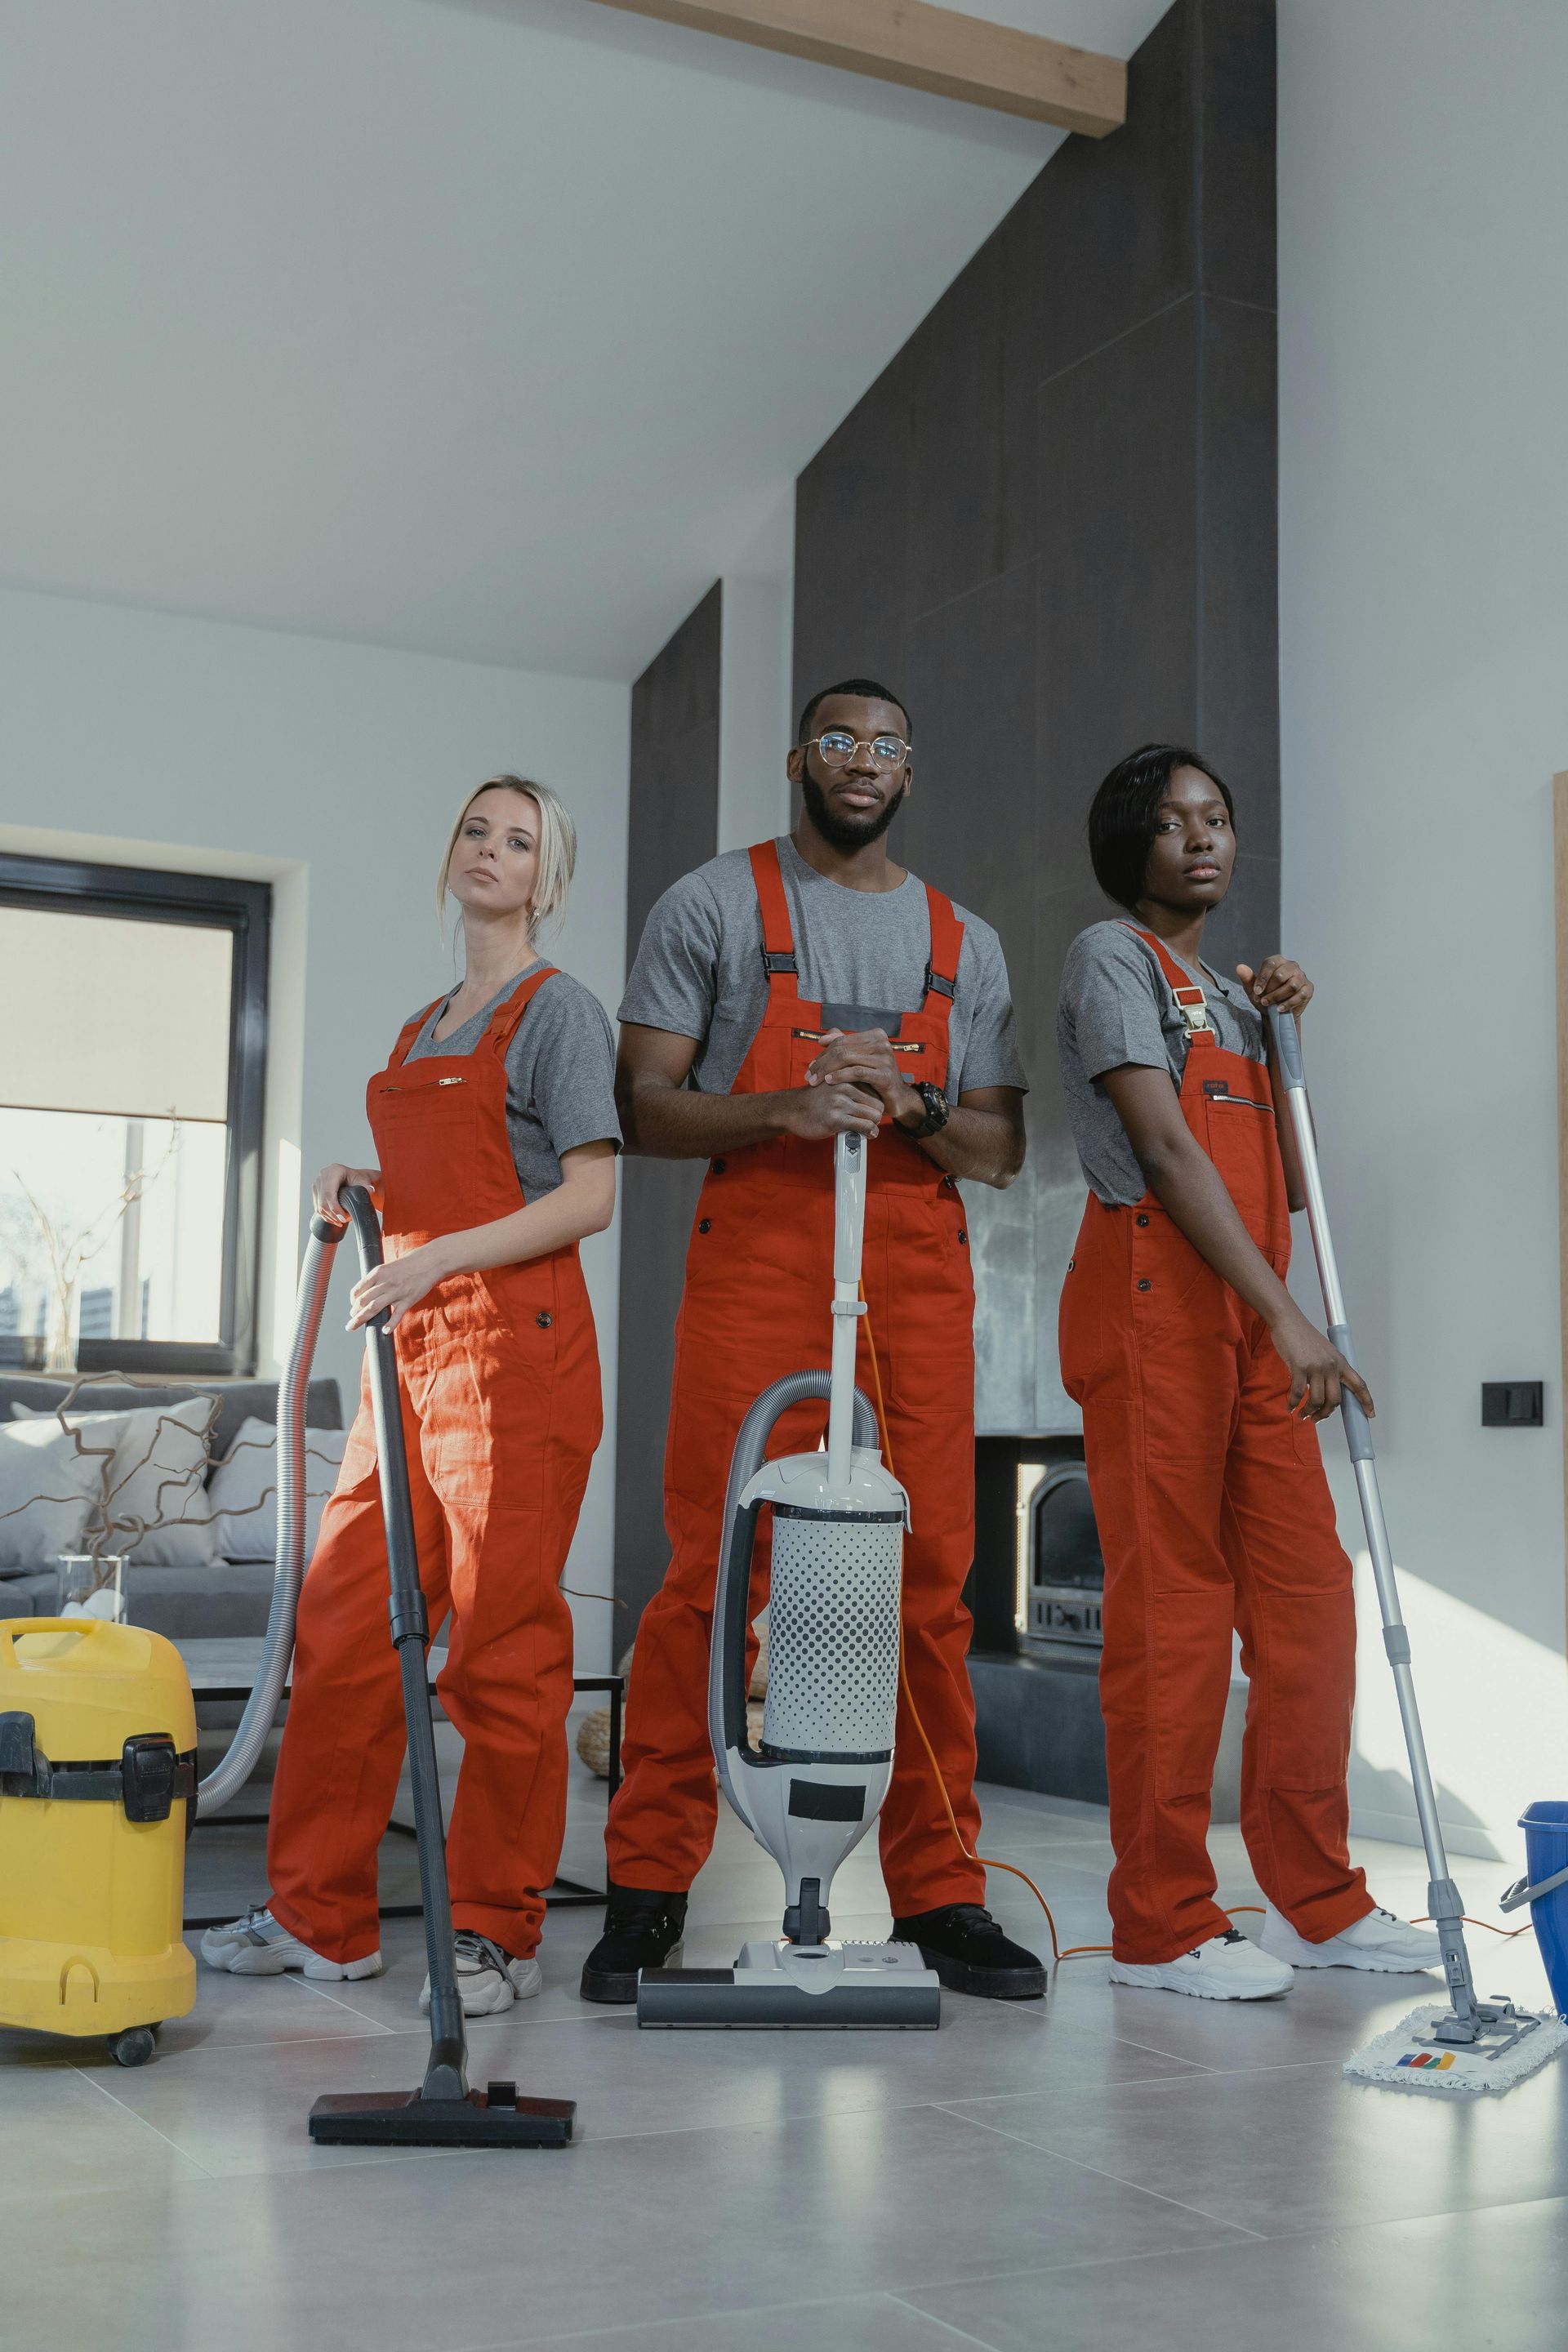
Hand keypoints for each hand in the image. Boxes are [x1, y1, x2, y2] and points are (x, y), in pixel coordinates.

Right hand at [314, 1163, 380, 1223]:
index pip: (329, 1193)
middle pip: (322, 1201)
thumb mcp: (364, 1181)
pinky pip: (317, 1206)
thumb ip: (367, 1186)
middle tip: (343, 1221)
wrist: (354, 1178)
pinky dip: (325, 1215)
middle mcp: (323, 1175)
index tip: (344, 1218)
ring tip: (340, 1221)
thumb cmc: (359, 1179)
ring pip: (319, 1205)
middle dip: (333, 1215)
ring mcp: (317, 1183)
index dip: (335, 1208)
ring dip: (329, 1217)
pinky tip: (334, 1219)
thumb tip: (370, 1190)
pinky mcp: (316, 1191)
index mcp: (334, 1171)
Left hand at [347, 1242, 446, 1331]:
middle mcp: (385, 1282)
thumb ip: (377, 1280)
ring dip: (361, 1319)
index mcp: (378, 1273)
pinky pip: (397, 1314)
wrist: (429, 1261)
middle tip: (352, 1320)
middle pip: (363, 1301)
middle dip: (354, 1313)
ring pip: (374, 1307)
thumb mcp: (388, 1268)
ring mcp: (396, 1292)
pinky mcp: (408, 1299)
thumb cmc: (408, 1265)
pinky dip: (390, 1324)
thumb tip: (367, 1293)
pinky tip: (384, 1331)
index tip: (353, 1306)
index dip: (352, 1300)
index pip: (358, 1290)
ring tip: (354, 1326)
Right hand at [779, 1079, 881, 1141]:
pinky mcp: (836, 1119)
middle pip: (878, 1104)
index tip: (871, 1110)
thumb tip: (875, 1097)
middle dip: (877, 1115)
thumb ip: (852, 1086)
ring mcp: (840, 1102)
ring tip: (869, 1129)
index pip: (876, 1089)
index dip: (876, 1102)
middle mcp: (845, 1086)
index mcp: (846, 1076)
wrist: (791, 1110)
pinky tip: (867, 1135)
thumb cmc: (814, 1100)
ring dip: (874, 1125)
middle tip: (871, 1122)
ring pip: (874, 1115)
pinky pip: (864, 1126)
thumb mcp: (833, 1084)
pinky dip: (870, 1133)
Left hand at [806, 1029, 921, 1125]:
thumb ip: (842, 1047)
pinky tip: (828, 1081)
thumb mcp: (859, 1061)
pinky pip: (856, 1072)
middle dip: (822, 1062)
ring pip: (846, 1059)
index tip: (811, 1066)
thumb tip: (822, 1039)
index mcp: (875, 1035)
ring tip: (814, 1081)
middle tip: (809, 1075)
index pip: (841, 1040)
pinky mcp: (885, 1075)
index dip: (823, 1053)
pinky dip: (840, 1076)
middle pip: (842, 1049)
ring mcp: (885, 1058)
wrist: (896, 1099)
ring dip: (826, 1070)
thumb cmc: (874, 1079)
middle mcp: (882, 1043)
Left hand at [1236, 957, 1312, 1016]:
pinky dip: (1288, 1003)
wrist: (1276, 1011)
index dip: (1262, 978)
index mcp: (1277, 961)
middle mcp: (1291, 966)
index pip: (1270, 964)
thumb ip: (1247, 978)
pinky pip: (1300, 995)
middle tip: (1262, 1000)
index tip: (1256, 992)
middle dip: (1269, 990)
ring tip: (1268, 1004)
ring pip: (1291, 985)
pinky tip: (1280, 1009)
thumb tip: (1240, 967)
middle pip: (1280, 975)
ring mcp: (1301, 976)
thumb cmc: (1265, 995)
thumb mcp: (1253, 989)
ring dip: (1278, 997)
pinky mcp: (1308, 988)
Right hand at [1270, 1305, 1375, 1423]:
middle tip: (1317, 1419)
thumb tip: (1325, 1389)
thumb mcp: (1324, 1351)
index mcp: (1340, 1362)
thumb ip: (1329, 1369)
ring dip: (1309, 1412)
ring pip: (1316, 1400)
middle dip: (1326, 1414)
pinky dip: (1293, 1404)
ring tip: (1302, 1415)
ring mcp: (1316, 1367)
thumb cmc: (1303, 1336)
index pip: (1359, 1384)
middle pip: (1335, 1400)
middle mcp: (1331, 1366)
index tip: (1370, 1414)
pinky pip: (1298, 1393)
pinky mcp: (1299, 1367)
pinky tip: (1290, 1407)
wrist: (1288, 1321)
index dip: (1366, 1401)